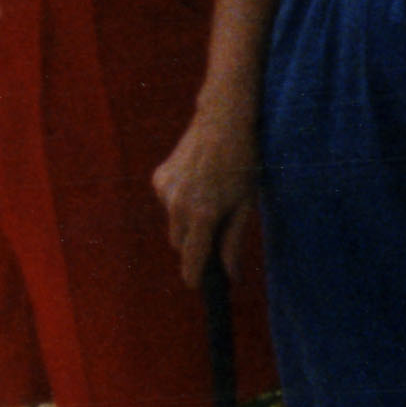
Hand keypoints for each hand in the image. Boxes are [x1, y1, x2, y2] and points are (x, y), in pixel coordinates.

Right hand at [151, 106, 259, 284]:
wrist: (224, 120)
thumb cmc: (243, 162)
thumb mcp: (246, 204)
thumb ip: (234, 243)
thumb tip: (231, 277)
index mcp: (203, 215)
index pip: (191, 262)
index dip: (196, 278)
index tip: (201, 286)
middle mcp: (178, 206)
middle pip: (180, 246)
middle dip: (195, 246)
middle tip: (217, 233)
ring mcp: (165, 191)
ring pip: (173, 225)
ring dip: (188, 223)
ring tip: (211, 199)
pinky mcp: (159, 178)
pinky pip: (168, 203)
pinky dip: (180, 202)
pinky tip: (198, 182)